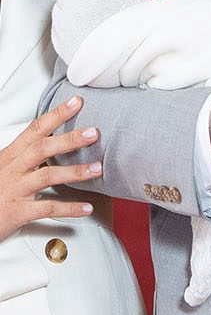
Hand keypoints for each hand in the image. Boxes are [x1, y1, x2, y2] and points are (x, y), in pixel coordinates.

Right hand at [0, 96, 100, 240]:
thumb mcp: (5, 167)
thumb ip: (25, 156)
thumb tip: (51, 143)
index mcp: (11, 156)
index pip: (35, 129)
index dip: (56, 114)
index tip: (76, 103)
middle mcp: (14, 169)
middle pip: (43, 148)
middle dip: (69, 139)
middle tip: (93, 133)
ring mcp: (17, 189)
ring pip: (48, 175)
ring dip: (75, 172)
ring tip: (97, 168)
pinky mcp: (19, 212)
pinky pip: (48, 208)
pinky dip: (69, 208)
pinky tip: (87, 207)